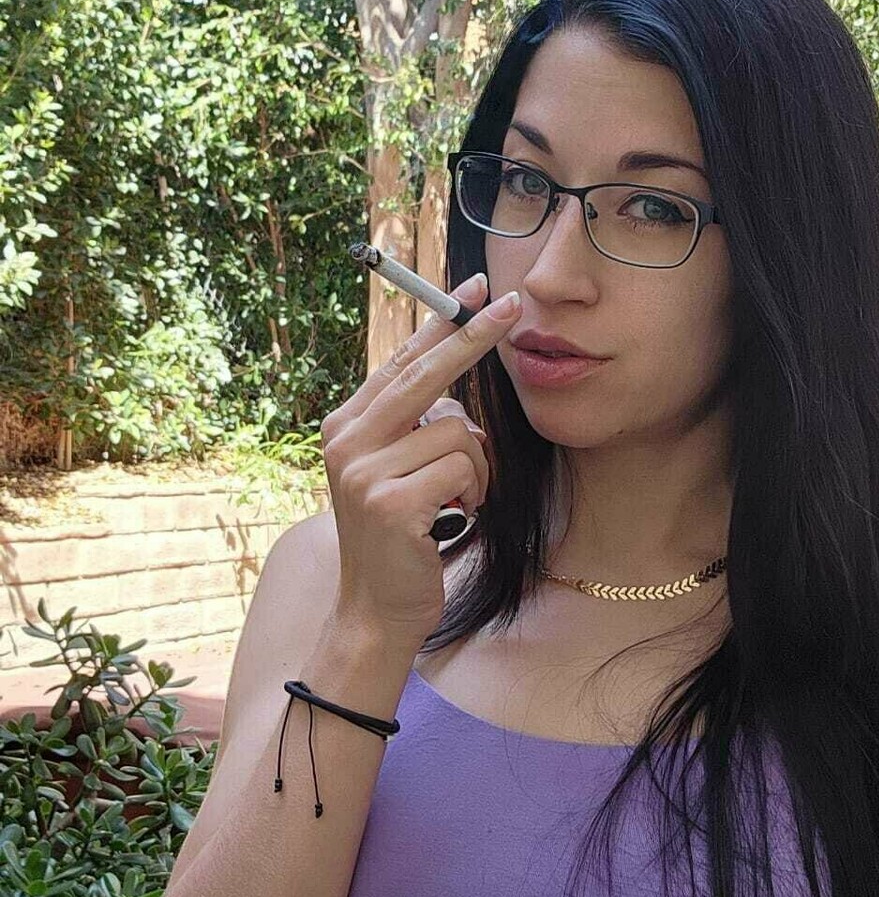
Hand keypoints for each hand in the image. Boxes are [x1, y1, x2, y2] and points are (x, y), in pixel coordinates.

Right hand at [320, 271, 520, 649]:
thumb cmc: (401, 536)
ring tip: (456, 500)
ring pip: (457, 432)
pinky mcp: (389, 501)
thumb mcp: (397, 470)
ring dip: (476, 469)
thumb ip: (415, 426)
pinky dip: (473, 494)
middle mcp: (347, 439)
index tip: (476, 288)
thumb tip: (459, 382)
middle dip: (474, 338)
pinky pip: (461, 469)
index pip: (401, 360)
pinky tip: (453, 518)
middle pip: (425, 373)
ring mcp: (363, 470)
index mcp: (347, 425)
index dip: (441, 323)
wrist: (375, 609)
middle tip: (512, 306)